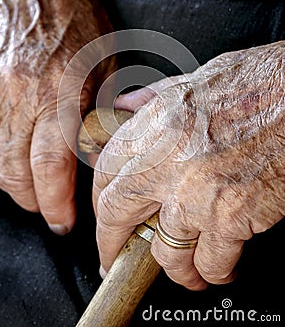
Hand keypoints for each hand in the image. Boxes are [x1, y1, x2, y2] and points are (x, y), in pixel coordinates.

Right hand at [0, 0, 114, 233]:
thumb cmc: (73, 15)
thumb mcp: (104, 60)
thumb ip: (99, 109)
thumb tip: (95, 152)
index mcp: (59, 90)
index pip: (51, 167)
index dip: (55, 204)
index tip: (62, 222)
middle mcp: (18, 95)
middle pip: (13, 172)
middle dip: (31, 199)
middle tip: (46, 204)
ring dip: (9, 181)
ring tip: (28, 182)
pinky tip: (7, 155)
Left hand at [93, 42, 284, 289]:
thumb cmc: (255, 84)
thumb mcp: (192, 81)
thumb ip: (152, 98)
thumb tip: (126, 107)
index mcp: (155, 124)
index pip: (105, 172)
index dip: (100, 201)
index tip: (106, 215)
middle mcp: (166, 160)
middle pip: (117, 214)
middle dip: (113, 244)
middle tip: (116, 257)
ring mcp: (194, 193)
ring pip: (165, 252)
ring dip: (174, 268)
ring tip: (183, 270)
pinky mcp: (230, 217)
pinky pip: (210, 262)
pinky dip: (215, 273)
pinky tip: (221, 268)